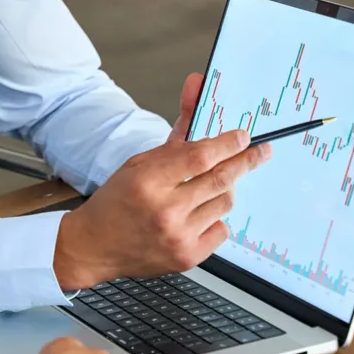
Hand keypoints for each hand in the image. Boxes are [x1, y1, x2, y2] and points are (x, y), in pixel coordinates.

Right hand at [54, 74, 272, 287]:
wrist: (94, 246)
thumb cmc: (115, 202)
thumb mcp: (137, 164)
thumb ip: (174, 138)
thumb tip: (195, 96)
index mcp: (147, 182)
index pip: (199, 157)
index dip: (226, 144)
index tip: (242, 137)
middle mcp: (165, 210)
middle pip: (220, 179)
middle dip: (245, 162)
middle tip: (259, 152)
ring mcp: (179, 236)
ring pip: (224, 203)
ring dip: (222, 189)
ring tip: (207, 187)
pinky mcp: (188, 257)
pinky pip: (221, 230)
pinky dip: (214, 218)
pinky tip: (197, 215)